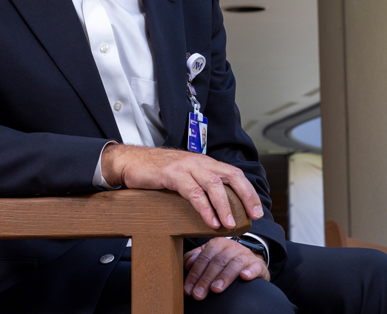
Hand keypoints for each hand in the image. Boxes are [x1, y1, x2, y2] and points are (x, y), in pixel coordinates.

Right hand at [99, 144, 263, 229]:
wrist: (129, 161)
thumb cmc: (156, 171)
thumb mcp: (183, 176)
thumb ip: (199, 185)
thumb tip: (217, 206)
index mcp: (204, 162)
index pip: (234, 174)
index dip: (248, 192)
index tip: (256, 210)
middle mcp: (199, 161)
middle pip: (230, 176)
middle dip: (245, 196)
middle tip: (253, 216)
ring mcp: (186, 166)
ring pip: (214, 185)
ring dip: (224, 206)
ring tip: (230, 224)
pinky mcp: (172, 174)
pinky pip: (193, 192)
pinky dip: (204, 208)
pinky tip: (210, 221)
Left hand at [183, 237, 268, 300]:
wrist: (249, 261)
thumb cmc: (225, 261)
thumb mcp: (210, 256)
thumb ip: (196, 258)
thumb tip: (188, 264)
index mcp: (217, 244)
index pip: (204, 258)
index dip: (195, 274)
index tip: (189, 289)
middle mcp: (232, 247)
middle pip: (217, 262)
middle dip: (206, 279)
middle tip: (199, 293)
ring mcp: (246, 254)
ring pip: (234, 264)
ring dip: (224, 277)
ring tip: (216, 289)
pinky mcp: (258, 264)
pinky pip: (255, 266)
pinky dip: (250, 271)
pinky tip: (244, 277)